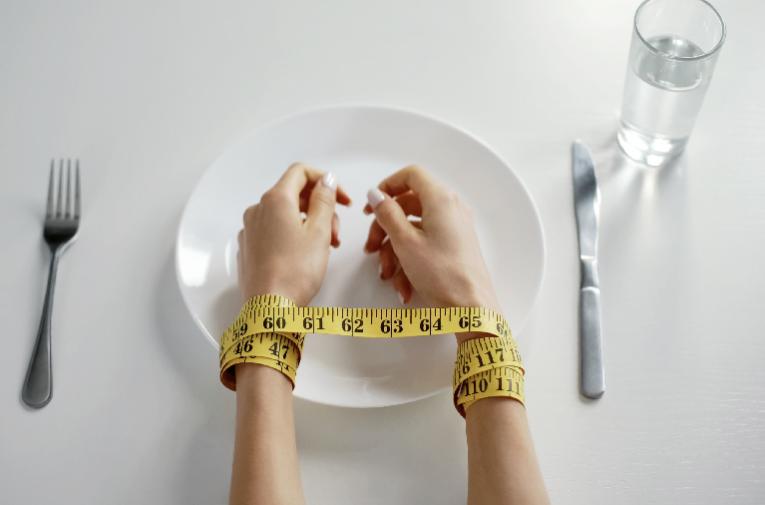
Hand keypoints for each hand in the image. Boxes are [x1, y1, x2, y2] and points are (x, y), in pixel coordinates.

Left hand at [238, 163, 350, 305]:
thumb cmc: (295, 272)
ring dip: (310, 223)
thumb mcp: (319, 232)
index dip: (326, 181)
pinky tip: (306, 255)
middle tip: (337, 230)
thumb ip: (324, 200)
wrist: (270, 309)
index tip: (342, 198)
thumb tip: (326, 181)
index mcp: (275, 200)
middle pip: (294, 194)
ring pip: (286, 214)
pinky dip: (294, 234)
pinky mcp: (250, 247)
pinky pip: (275, 230)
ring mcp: (251, 229)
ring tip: (326, 247)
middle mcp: (258, 210)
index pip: (301, 172)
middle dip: (320, 207)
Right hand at [363, 165, 500, 339]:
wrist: (471, 309)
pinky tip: (403, 286)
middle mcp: (450, 209)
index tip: (371, 205)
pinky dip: (410, 261)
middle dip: (385, 228)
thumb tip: (376, 195)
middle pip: (408, 205)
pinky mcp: (454, 246)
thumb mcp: (405, 242)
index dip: (387, 186)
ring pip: (413, 229)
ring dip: (394, 251)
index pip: (411, 175)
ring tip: (387, 275)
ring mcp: (454, 228)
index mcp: (441, 199)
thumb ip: (387, 214)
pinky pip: (425, 245)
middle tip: (370, 248)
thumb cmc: (442, 275)